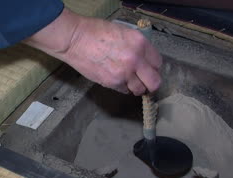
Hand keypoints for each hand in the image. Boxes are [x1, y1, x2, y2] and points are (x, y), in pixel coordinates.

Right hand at [24, 8, 161, 94]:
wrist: (75, 39)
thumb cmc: (96, 32)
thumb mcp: (124, 32)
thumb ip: (137, 46)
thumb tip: (145, 59)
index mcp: (140, 43)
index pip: (158, 63)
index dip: (153, 67)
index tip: (149, 69)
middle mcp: (135, 59)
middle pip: (155, 82)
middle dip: (151, 83)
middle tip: (145, 82)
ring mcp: (124, 73)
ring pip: (140, 90)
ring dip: (136, 87)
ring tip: (129, 81)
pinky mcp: (113, 82)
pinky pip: (125, 91)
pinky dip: (123, 87)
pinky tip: (117, 79)